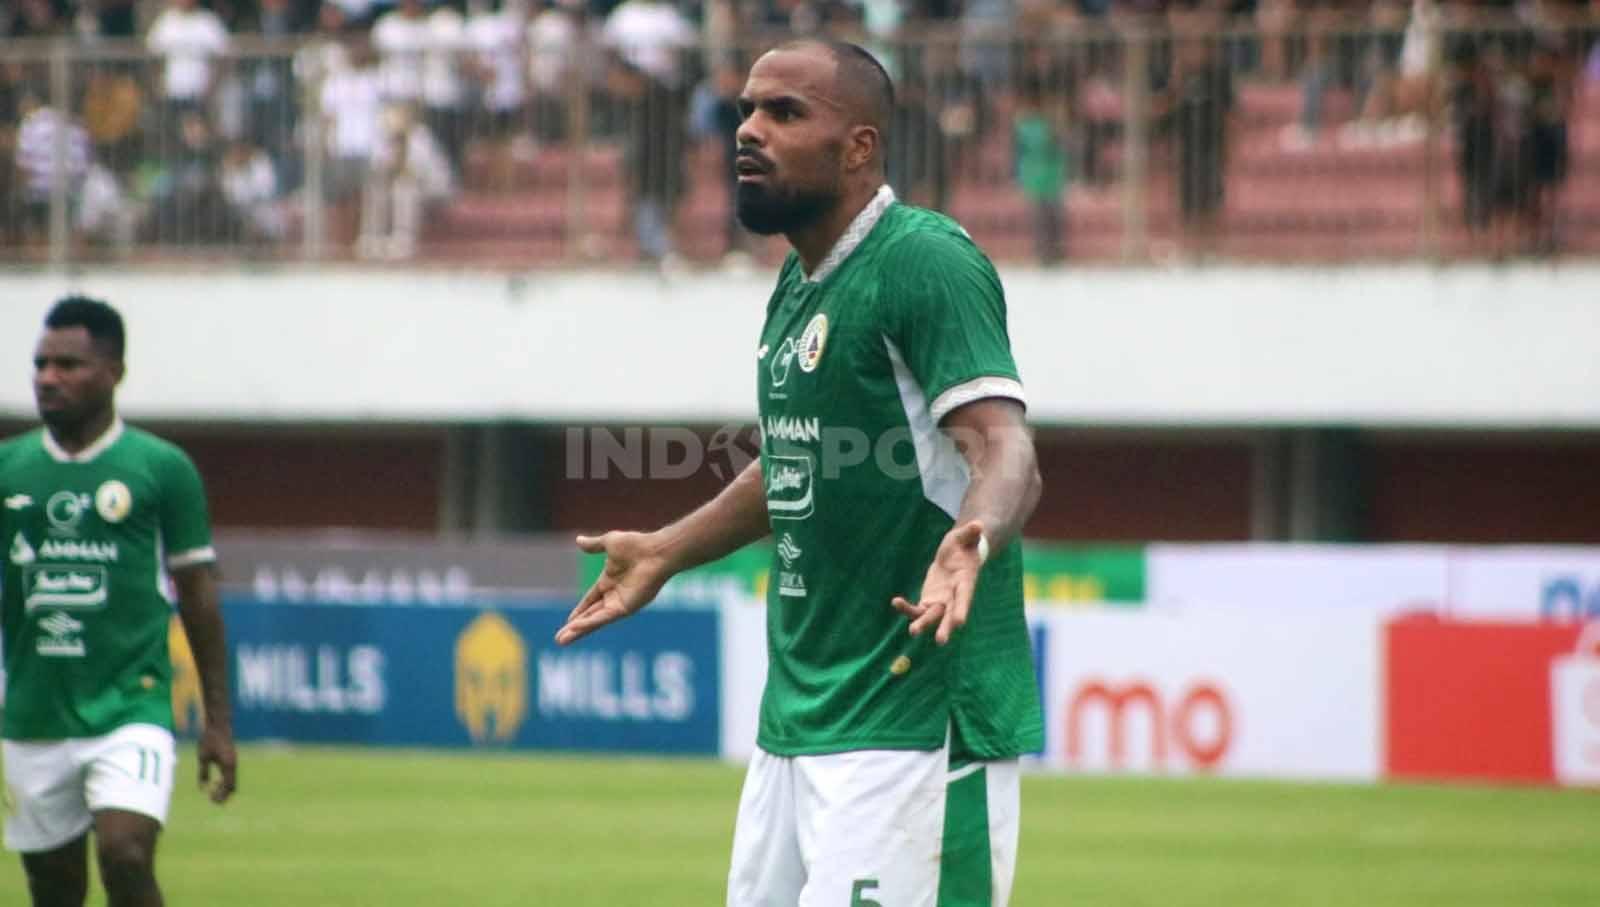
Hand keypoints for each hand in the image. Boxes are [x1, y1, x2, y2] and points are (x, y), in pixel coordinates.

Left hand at [197, 722, 236, 804]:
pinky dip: (224, 782)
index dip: (220, 795)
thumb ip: (203, 773)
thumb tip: (203, 788)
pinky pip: (230, 776)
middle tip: (211, 798)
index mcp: (228, 766)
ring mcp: (233, 763)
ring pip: (232, 782)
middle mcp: (233, 766)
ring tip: (212, 791)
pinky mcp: (231, 760)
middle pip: (232, 787)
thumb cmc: (209, 740)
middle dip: (224, 795)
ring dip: (224, 789)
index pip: (228, 787)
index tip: (209, 797)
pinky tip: (215, 781)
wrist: (219, 725)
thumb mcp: (203, 757)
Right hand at [555, 532, 672, 645]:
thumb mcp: (609, 542)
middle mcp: (614, 595)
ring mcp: (619, 603)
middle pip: (590, 615)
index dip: (579, 611)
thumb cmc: (637, 545)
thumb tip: (578, 540)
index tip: (568, 621)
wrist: (655, 552)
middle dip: (574, 627)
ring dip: (577, 631)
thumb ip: (593, 545)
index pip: (590, 600)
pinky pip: (603, 618)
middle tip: (559, 639)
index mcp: (609, 580)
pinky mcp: (625, 608)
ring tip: (561, 641)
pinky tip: (575, 629)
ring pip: (594, 621)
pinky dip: (589, 624)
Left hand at [891, 521, 986, 645]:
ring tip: (912, 632)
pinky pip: (916, 609)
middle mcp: (954, 597)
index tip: (959, 623)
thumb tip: (978, 524)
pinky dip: (906, 608)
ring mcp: (941, 601)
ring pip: (931, 616)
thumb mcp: (966, 536)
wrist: (957, 554)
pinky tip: (895, 602)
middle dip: (944, 627)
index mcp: (966, 582)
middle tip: (941, 641)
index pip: (964, 598)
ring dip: (922, 624)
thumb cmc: (964, 544)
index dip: (962, 609)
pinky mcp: (928, 601)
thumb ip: (971, 533)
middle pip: (949, 614)